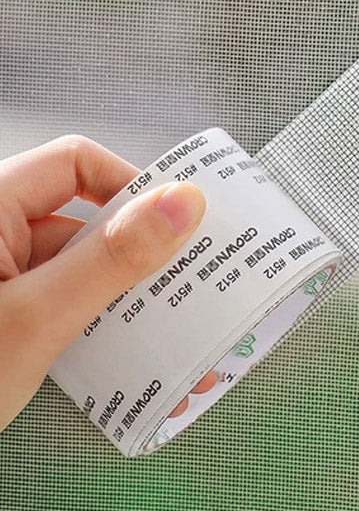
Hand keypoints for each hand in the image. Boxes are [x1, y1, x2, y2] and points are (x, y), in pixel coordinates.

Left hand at [0, 135, 205, 430]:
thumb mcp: (35, 320)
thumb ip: (110, 259)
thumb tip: (182, 203)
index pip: (75, 164)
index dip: (130, 185)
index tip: (177, 226)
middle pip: (81, 216)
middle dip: (136, 248)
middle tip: (188, 279)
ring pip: (75, 262)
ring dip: (121, 290)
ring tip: (166, 322)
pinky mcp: (2, 312)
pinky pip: (61, 297)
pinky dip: (95, 316)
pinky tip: (124, 346)